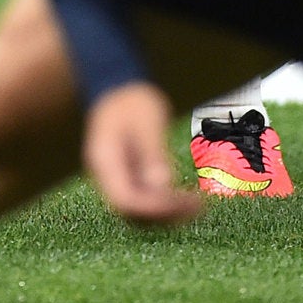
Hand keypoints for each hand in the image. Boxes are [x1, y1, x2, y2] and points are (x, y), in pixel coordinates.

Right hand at [84, 82, 201, 225]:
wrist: (118, 88)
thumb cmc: (131, 100)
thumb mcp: (145, 120)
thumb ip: (152, 152)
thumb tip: (161, 184)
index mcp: (104, 160)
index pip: (124, 199)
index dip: (153, 208)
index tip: (182, 202)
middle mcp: (106, 176)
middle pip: (132, 212)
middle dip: (165, 214)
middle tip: (197, 206)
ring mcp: (117, 179)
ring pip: (140, 212)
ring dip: (168, 214)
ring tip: (198, 206)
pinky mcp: (129, 179)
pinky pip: (146, 201)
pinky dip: (166, 205)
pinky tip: (187, 199)